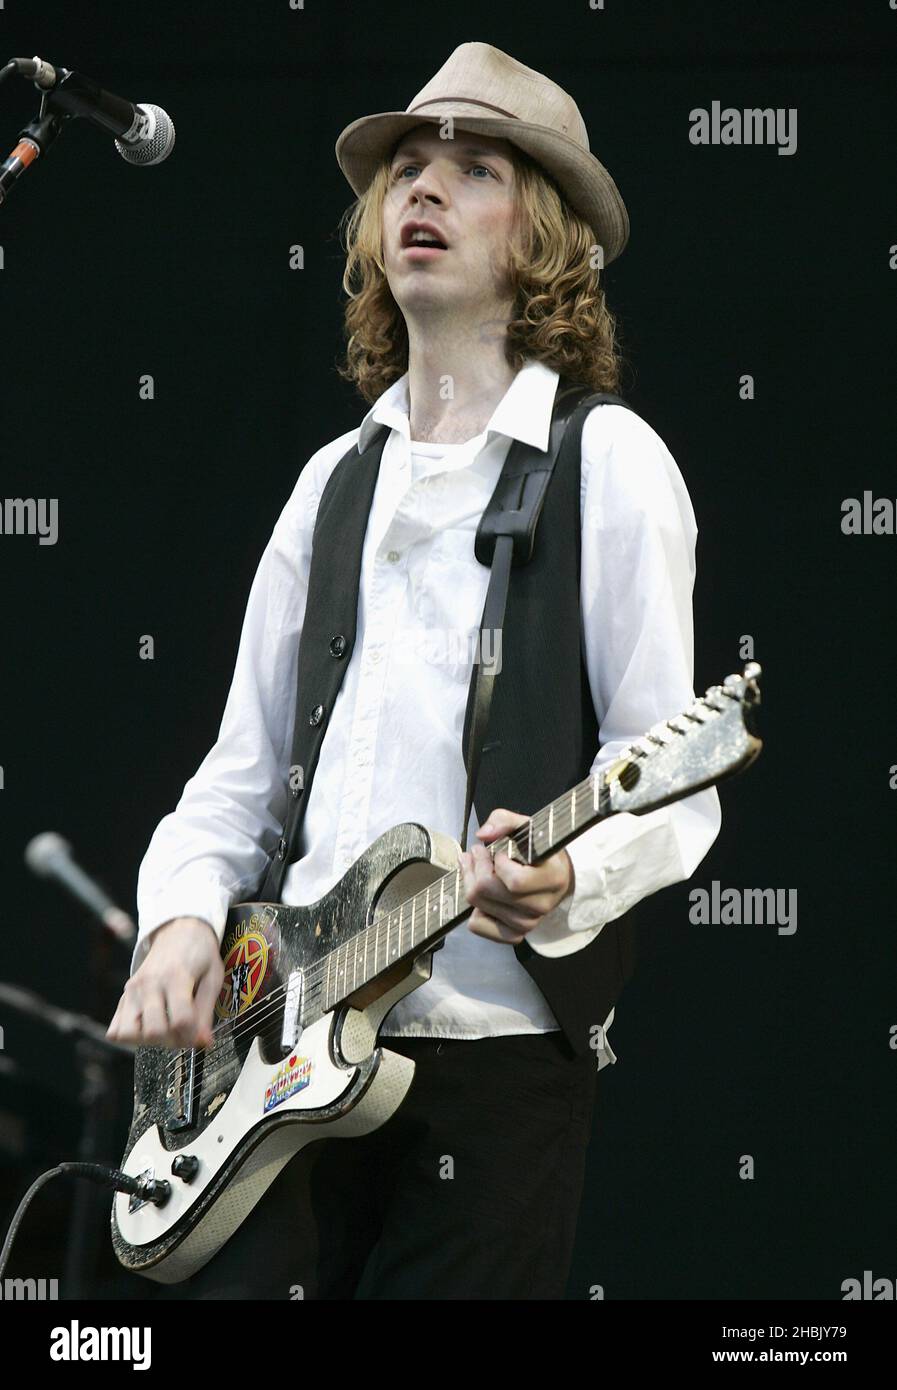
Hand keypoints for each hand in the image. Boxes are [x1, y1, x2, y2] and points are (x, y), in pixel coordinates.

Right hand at [106, 916, 223, 1049]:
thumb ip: (206, 1012)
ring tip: (166, 1030)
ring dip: (149, 1041)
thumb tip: (203, 1043)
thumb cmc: (200, 954)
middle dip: (173, 1041)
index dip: (192, 1036)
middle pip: (154, 1031)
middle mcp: (149, 984)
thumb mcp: (212, 978)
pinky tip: (149, 1026)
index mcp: (176, 977)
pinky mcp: (124, 995)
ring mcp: (133, 990)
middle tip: (184, 1033)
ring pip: (129, 1033)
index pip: (180, 1021)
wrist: (179, 931)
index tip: (200, 1036)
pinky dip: (131, 1036)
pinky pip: (116, 1029)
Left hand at [458, 808, 574, 944]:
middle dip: (476, 867)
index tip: (498, 851)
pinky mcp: (514, 935)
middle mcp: (542, 906)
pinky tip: (483, 893)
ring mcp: (528, 924)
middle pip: (489, 891)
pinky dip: (474, 908)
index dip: (498, 864)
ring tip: (475, 866)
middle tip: (477, 852)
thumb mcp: (527, 827)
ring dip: (471, 882)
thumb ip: (504, 821)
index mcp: (552, 879)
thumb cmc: (539, 851)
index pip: (515, 881)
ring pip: (479, 906)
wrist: (556, 877)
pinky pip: (478, 926)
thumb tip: (483, 834)